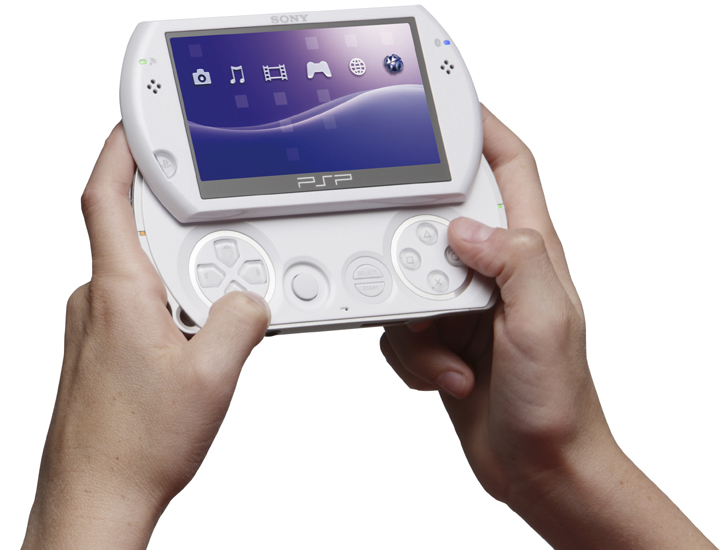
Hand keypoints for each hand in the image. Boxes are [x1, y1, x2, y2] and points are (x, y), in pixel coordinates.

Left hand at [22, 124, 269, 549]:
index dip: (117, 153)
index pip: (105, 200)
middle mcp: (97, 301)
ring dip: (183, 286)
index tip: (133, 125)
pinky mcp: (100, 349)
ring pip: (145, 277)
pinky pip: (140, 308)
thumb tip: (251, 299)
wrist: (96, 497)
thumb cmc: (135, 445)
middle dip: (184, 239)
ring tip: (209, 333)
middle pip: (139, 237)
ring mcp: (94, 326)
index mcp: (119, 293)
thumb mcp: (212, 376)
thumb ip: (239, 321)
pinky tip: (194, 351)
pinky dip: (172, 312)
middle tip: (220, 266)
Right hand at [380, 105, 715, 548]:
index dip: (482, 130)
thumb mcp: (545, 321)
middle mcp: (494, 273)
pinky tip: (448, 376)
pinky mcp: (441, 338)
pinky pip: (401, 327)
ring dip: (414, 321)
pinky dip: (413, 355)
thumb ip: (514, 260)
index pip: (510, 170)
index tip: (448, 108)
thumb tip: (465, 228)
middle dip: (413, 243)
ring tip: (450, 356)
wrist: (538, 465)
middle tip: (412, 272)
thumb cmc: (557, 401)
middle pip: (438, 221)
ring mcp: (464, 305)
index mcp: (529, 254)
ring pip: (406, 278)